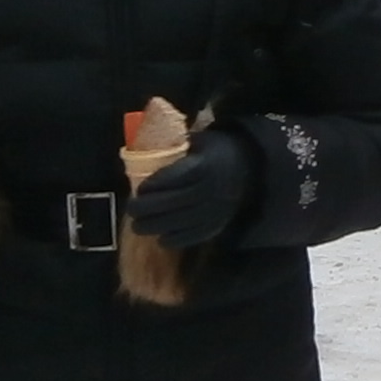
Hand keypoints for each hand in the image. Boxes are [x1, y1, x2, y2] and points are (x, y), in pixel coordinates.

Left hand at [128, 127, 252, 246]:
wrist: (250, 170)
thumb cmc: (217, 151)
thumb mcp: (200, 140)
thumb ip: (177, 148)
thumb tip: (145, 155)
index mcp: (205, 166)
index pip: (176, 177)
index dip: (155, 185)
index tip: (139, 189)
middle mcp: (210, 189)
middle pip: (174, 202)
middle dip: (149, 208)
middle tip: (131, 210)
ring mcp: (215, 210)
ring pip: (181, 222)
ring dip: (156, 226)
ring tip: (138, 226)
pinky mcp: (218, 225)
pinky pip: (194, 236)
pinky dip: (176, 239)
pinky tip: (161, 239)